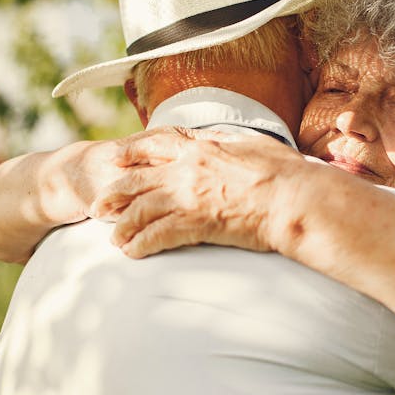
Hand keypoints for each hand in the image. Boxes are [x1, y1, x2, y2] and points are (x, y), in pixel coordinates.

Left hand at [90, 127, 307, 257]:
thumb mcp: (254, 144)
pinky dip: (141, 245)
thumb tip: (226, 140)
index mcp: (202, 147)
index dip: (131, 151)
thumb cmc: (285, 173)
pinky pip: (158, 236)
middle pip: (137, 180)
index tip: (116, 158)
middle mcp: (188, 169)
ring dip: (124, 226)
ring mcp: (189, 197)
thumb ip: (231, 143)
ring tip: (114, 238)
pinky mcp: (195, 224)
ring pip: (141, 210)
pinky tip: (133, 253)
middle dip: (114, 193)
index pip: (155, 143)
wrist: (295, 199)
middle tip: (98, 206)